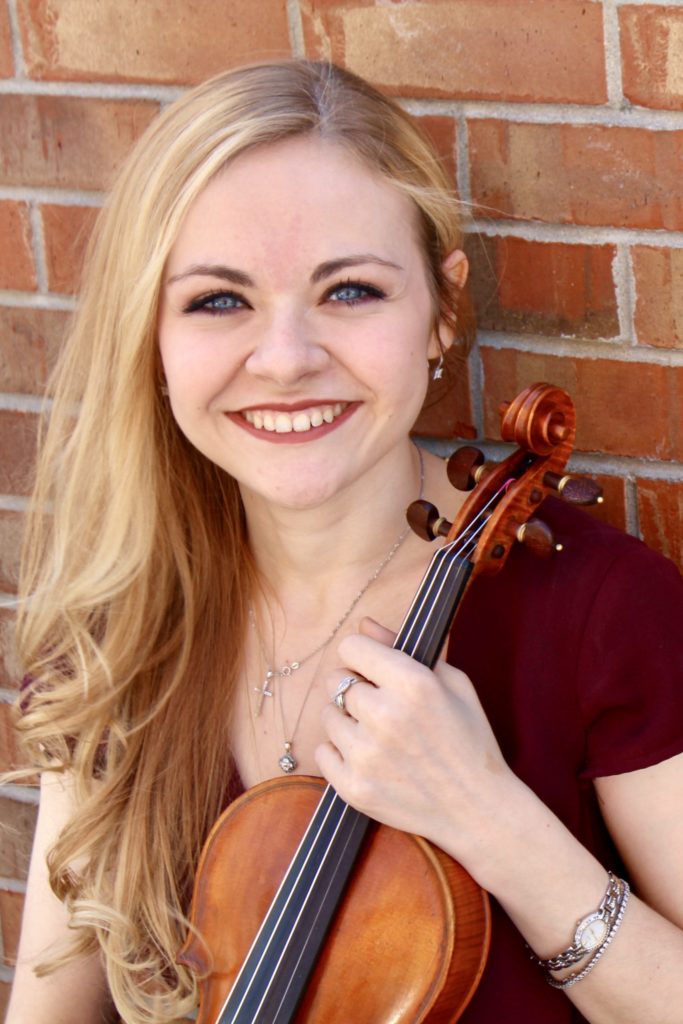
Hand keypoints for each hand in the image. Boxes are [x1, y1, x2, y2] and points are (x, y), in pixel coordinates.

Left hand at [316, 618, 518, 872]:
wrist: (477, 809)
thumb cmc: (470, 741)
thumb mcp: (454, 683)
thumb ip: (405, 649)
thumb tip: (365, 624)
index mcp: (413, 684)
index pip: (352, 647)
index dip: (362, 654)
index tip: (371, 666)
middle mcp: (385, 716)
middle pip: (335, 680)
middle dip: (353, 686)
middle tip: (378, 703)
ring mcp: (366, 755)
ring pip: (328, 716)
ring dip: (347, 720)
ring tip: (378, 734)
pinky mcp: (354, 787)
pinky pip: (323, 753)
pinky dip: (340, 753)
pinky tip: (370, 757)